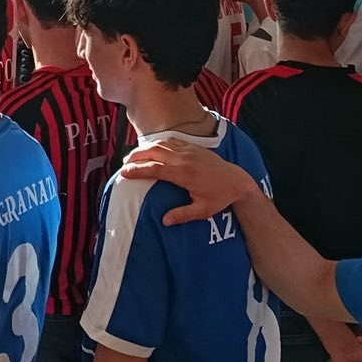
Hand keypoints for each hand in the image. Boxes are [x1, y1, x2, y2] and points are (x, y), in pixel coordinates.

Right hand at [120, 141, 259, 225]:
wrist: (237, 180)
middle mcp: (184, 159)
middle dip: (136, 156)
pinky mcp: (193, 146)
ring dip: (145, 148)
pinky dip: (158, 143)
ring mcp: (188, 150)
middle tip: (124, 163)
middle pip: (154, 152)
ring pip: (161, 144)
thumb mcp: (203, 211)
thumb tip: (164, 220)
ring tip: (133, 155)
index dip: (137, 170)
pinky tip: (151, 148)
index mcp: (184, 174)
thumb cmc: (220, 197)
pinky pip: (171, 141)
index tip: (124, 173)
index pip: (155, 169)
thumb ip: (183, 215)